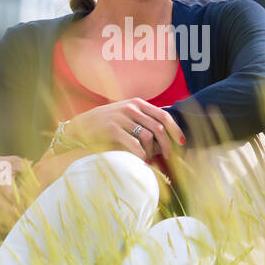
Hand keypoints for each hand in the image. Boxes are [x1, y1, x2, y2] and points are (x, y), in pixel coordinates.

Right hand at [0, 155, 35, 232]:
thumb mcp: (10, 161)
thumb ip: (25, 167)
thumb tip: (36, 174)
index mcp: (0, 182)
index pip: (14, 197)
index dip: (24, 202)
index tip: (32, 204)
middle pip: (8, 212)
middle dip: (20, 215)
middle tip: (30, 215)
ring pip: (0, 221)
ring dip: (13, 223)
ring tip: (22, 221)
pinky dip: (3, 227)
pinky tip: (11, 224)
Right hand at [63, 97, 185, 159]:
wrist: (82, 125)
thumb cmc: (107, 123)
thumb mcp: (126, 114)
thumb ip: (143, 119)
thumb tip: (166, 134)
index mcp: (138, 103)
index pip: (164, 115)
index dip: (175, 130)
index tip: (182, 143)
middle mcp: (131, 108)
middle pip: (158, 128)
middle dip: (166, 144)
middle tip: (168, 156)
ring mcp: (122, 117)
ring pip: (148, 137)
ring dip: (152, 151)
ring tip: (150, 159)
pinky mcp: (112, 129)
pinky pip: (134, 144)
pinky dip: (141, 154)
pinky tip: (141, 160)